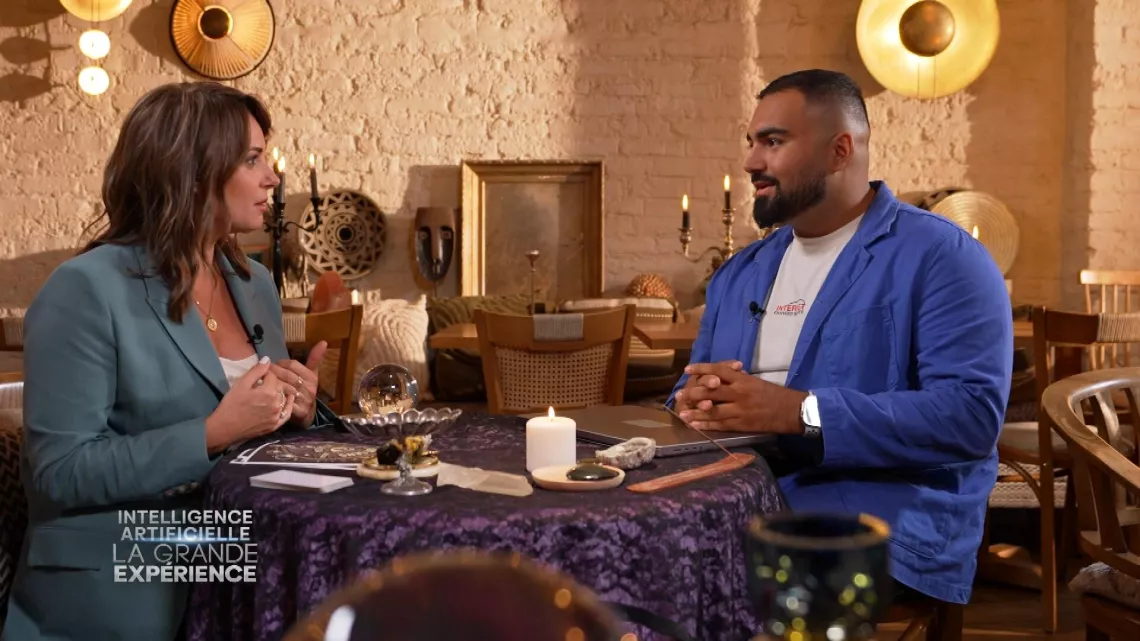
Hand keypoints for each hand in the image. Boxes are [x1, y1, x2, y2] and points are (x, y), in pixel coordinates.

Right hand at [205, 361, 295, 453]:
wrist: (225, 428)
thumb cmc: (231, 404)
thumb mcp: (241, 384)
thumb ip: (256, 371)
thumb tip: (267, 359)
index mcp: (269, 392)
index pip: (272, 376)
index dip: (265, 373)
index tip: (259, 374)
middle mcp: (277, 404)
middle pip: (279, 386)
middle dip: (272, 382)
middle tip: (262, 383)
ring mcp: (277, 416)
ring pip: (284, 398)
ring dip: (280, 392)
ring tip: (272, 390)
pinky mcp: (275, 425)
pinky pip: (287, 414)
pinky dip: (288, 406)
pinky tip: (288, 400)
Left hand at [267, 341, 327, 426]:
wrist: (308, 413)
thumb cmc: (306, 389)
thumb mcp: (312, 374)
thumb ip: (315, 358)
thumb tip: (324, 341)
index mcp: (312, 377)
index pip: (292, 364)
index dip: (280, 363)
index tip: (274, 365)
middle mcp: (309, 388)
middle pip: (286, 375)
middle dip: (273, 371)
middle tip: (264, 371)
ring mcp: (303, 400)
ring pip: (283, 386)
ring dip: (271, 383)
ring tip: (263, 381)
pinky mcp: (297, 411)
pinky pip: (282, 400)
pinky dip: (273, 396)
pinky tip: (268, 395)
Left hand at [676, 361, 807, 433]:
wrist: (791, 410)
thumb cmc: (773, 394)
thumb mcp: (755, 381)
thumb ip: (737, 378)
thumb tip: (719, 376)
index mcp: (743, 379)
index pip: (718, 370)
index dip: (702, 369)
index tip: (687, 369)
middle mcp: (739, 393)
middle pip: (711, 391)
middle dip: (693, 393)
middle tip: (679, 395)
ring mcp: (740, 410)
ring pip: (713, 410)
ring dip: (696, 412)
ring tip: (682, 413)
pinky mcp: (742, 424)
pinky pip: (721, 424)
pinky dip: (707, 425)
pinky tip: (696, 426)